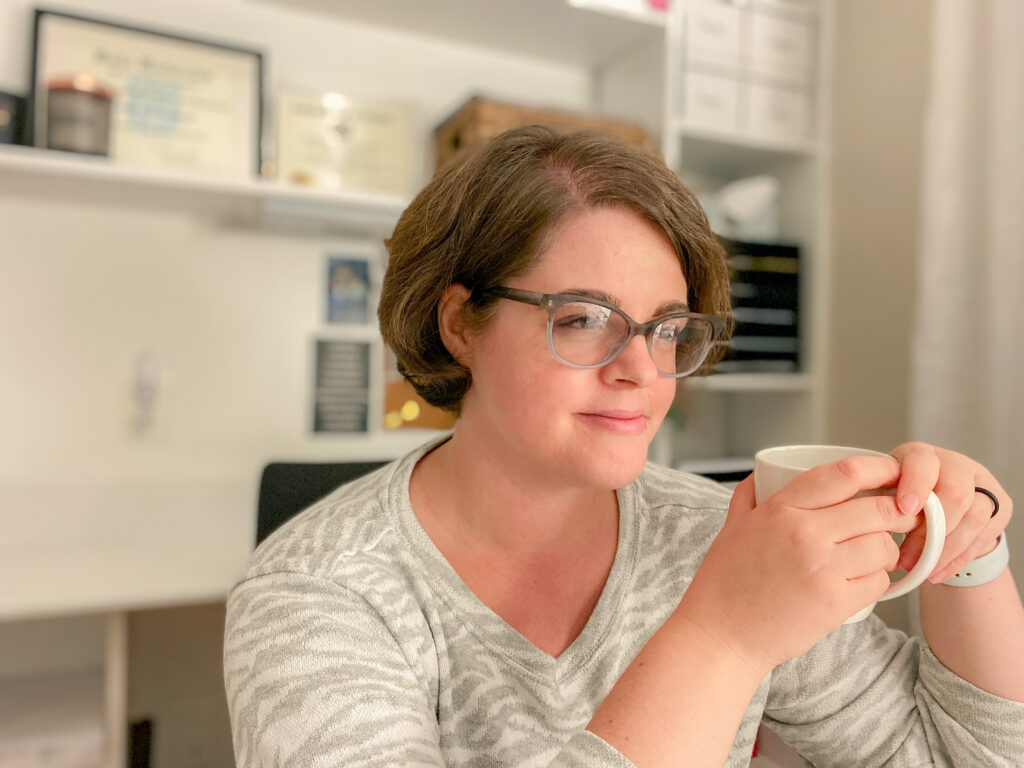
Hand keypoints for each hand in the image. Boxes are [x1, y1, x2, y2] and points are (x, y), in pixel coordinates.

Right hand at [680, 456, 921, 671]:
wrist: (721, 634)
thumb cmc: (725, 581)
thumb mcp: (732, 526)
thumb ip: (749, 495)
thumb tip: (762, 473)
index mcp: (780, 509)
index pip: (844, 474)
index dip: (878, 468)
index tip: (892, 472)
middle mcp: (804, 534)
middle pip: (877, 510)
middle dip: (899, 511)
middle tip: (903, 517)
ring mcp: (822, 569)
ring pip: (883, 546)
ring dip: (887, 550)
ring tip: (875, 556)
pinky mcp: (835, 603)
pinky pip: (878, 582)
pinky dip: (877, 580)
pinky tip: (861, 581)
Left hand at [889, 442, 1012, 582]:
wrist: (930, 512)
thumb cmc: (895, 501)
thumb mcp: (880, 495)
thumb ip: (876, 501)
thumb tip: (867, 522)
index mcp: (919, 455)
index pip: (923, 462)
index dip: (916, 484)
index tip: (905, 509)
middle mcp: (953, 464)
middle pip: (956, 492)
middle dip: (933, 529)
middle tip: (908, 556)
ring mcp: (980, 484)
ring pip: (975, 515)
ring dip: (946, 549)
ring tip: (922, 569)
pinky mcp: (998, 506)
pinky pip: (984, 535)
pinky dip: (958, 559)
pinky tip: (937, 573)